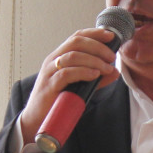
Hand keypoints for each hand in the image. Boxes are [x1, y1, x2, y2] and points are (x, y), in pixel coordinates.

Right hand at [18, 27, 119, 141]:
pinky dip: (83, 72)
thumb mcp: (80, 86)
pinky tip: (94, 75)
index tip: (111, 36)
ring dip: (94, 60)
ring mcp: (50, 72)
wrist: (37, 119)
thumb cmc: (57, 101)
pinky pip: (67, 73)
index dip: (94, 34)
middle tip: (111, 56)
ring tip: (107, 68)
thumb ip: (97, 79)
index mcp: (59, 56)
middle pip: (76, 43)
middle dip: (97, 46)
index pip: (76, 37)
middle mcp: (53, 60)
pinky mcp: (50, 85)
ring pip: (72, 56)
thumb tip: (115, 71)